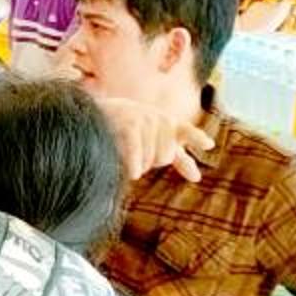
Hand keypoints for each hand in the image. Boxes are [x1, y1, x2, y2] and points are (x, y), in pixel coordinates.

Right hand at [92, 94, 210, 181]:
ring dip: (137, 165)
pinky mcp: (130, 124)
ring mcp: (145, 119)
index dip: (197, 137)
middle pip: (165, 156)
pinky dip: (134, 165)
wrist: (87, 118)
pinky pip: (137, 154)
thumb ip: (176, 157)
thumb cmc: (120, 134)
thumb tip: (198, 177)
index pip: (185, 131)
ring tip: (120, 152)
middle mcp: (159, 118)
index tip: (209, 144)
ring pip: (151, 158)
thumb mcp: (151, 142)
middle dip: (150, 162)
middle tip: (132, 153)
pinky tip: (132, 174)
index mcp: (167, 122)